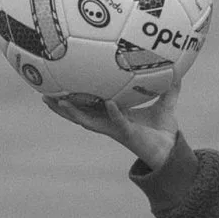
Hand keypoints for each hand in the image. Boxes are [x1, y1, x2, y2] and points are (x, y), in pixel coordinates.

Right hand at [44, 71, 180, 171]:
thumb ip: (168, 87)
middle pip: (78, 114)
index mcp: (112, 114)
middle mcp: (109, 123)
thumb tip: (175, 67)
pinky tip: (108, 103)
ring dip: (73, 112)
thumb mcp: (165, 103)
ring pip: (89, 121)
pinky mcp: (128, 134)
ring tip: (59, 101)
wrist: (172, 150)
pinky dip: (114, 112)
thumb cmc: (163, 129)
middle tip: (42, 95)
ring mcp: (116, 129)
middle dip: (60, 106)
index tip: (57, 84)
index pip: (88, 104)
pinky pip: (118, 121)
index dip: (73, 96)